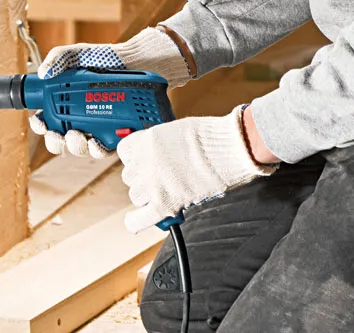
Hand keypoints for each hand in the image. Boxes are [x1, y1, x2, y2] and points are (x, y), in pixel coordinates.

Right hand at [29, 27, 192, 158]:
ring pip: (80, 149)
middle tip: (59, 134)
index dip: (40, 125)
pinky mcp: (116, 133)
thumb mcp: (77, 54)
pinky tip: (97, 141)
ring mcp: (97, 127)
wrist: (137, 61)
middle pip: (60, 141)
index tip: (40, 121)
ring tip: (78, 136)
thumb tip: (43, 73)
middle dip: (55, 143)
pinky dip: (98, 149)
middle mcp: (80, 119)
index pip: (46, 120)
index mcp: (66, 103)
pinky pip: (104, 149)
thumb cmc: (105, 57)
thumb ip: (57, 59)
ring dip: (76, 147)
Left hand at [118, 105, 277, 232]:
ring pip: (136, 197)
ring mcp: (152, 184)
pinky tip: (133, 222)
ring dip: (147, 196)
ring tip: (166, 192)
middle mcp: (144, 162)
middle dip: (144, 179)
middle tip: (162, 179)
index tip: (143, 163)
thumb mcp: (175, 130)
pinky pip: (139, 219)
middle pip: (130, 177)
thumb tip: (156, 156)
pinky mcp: (164, 204)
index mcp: (145, 141)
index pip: (124, 153)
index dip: (135, 160)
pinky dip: (135, 222)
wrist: (229, 149)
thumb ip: (158, 144)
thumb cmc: (211, 137)